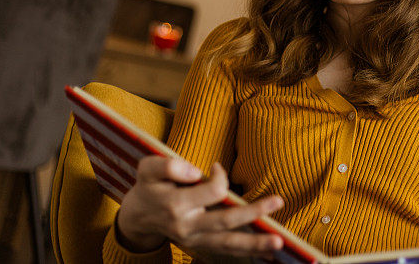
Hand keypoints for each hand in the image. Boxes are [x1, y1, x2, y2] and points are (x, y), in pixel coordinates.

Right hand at [116, 156, 285, 258]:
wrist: (138, 217)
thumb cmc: (149, 186)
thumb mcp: (148, 169)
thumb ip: (168, 166)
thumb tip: (195, 170)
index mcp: (176, 205)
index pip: (212, 191)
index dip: (220, 176)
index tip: (216, 166)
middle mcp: (187, 227)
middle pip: (225, 221)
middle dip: (253, 212)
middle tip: (278, 201)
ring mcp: (195, 240)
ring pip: (228, 244)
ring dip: (256, 243)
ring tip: (279, 241)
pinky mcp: (201, 246)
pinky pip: (227, 251)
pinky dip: (248, 252)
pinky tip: (269, 252)